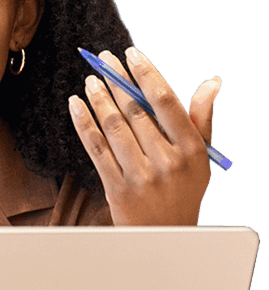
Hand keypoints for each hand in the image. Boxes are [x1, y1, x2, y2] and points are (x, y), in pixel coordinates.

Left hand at [67, 46, 218, 225]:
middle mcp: (167, 161)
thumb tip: (212, 82)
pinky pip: (96, 149)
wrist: (166, 235)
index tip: (132, 54)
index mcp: (191, 149)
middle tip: (103, 60)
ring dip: (99, 98)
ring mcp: (141, 175)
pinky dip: (85, 124)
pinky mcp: (117, 187)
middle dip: (117, 81)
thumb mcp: (201, 156)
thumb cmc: (183, 188)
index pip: (166, 102)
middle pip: (136, 111)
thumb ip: (201, 118)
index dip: (146, 74)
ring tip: (90, 80)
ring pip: (114, 127)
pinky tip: (76, 105)